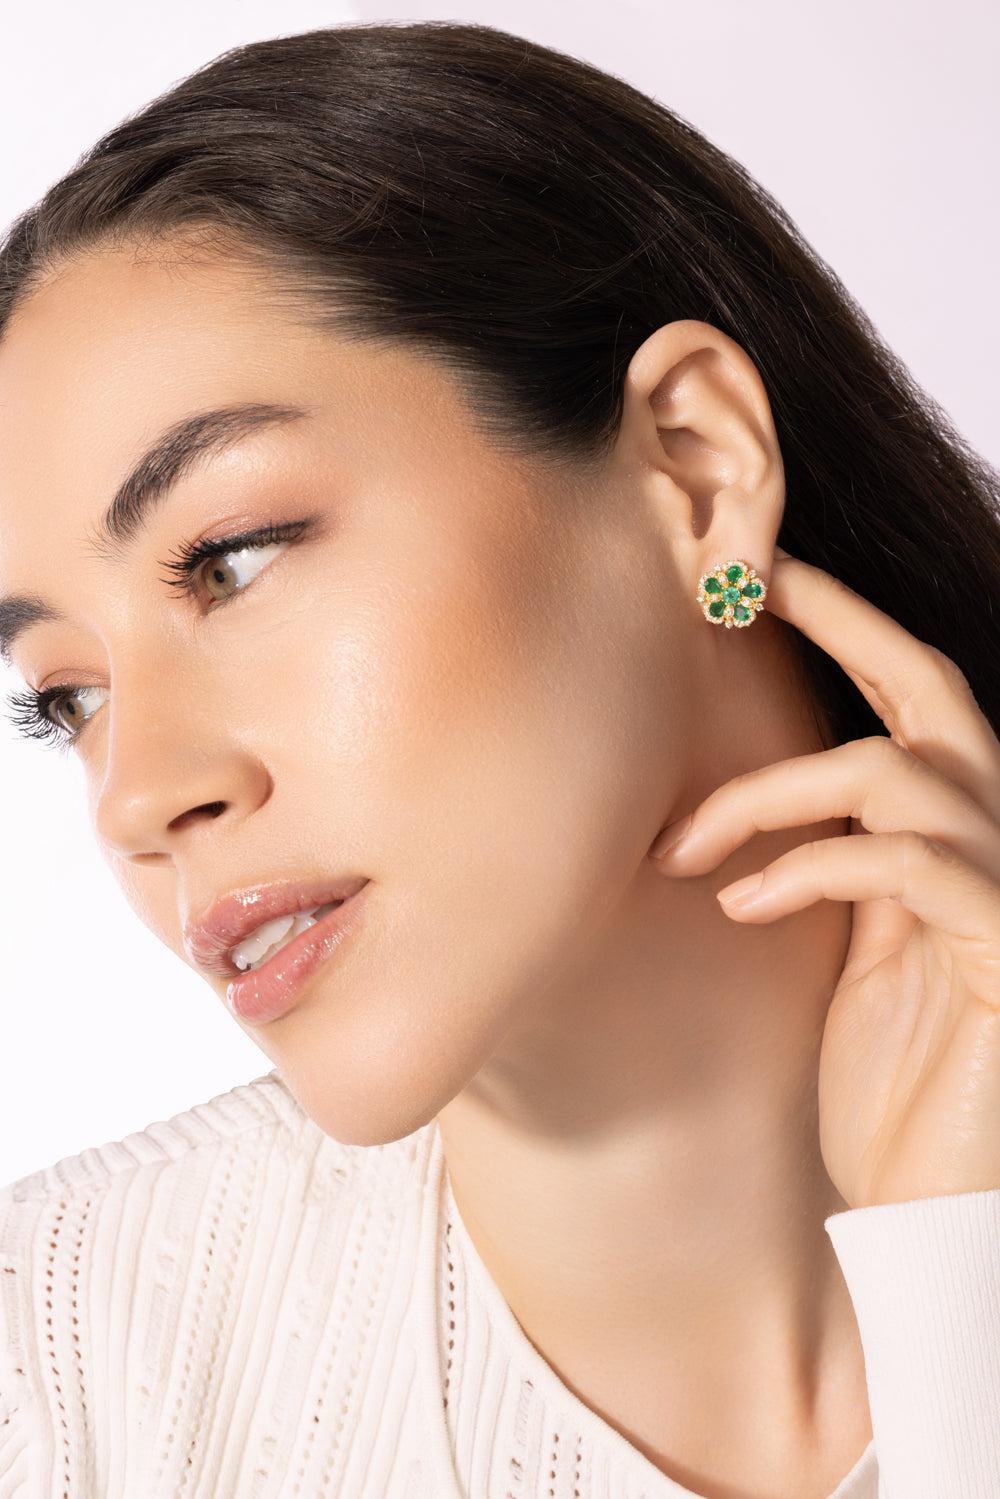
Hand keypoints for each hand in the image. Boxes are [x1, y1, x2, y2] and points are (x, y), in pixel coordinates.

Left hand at [651, 548, 999, 1208]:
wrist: (930, 1208)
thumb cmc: (888, 1087)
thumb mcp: (848, 951)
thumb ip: (835, 866)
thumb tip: (757, 804)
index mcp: (953, 841)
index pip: (912, 700)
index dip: (848, 625)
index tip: (760, 576)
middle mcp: (995, 849)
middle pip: (933, 691)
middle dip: (843, 622)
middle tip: (748, 583)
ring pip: (898, 773)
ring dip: (772, 795)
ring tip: (686, 850)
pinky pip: (904, 867)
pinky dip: (808, 867)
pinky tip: (742, 904)